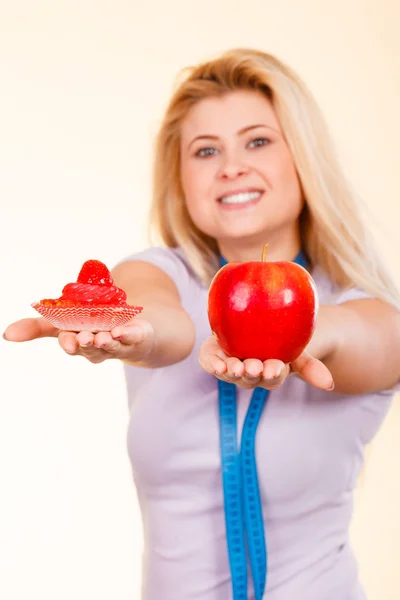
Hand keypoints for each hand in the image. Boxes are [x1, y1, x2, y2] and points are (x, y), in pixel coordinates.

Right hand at [3, 317, 154, 364]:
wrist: (127, 327)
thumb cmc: (90, 326)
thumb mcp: (62, 322)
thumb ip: (36, 327)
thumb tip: (6, 334)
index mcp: (77, 342)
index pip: (70, 343)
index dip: (69, 342)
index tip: (68, 342)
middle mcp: (96, 346)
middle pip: (90, 347)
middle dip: (87, 343)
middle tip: (85, 338)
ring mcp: (117, 344)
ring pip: (111, 346)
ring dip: (107, 342)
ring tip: (104, 337)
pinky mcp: (135, 338)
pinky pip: (132, 338)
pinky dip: (128, 335)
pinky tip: (123, 331)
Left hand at [199, 335, 333, 391]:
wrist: (255, 321)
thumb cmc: (280, 339)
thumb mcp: (297, 350)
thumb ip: (310, 366)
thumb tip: (328, 385)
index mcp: (269, 372)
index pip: (273, 376)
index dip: (273, 373)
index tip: (275, 367)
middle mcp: (249, 373)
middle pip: (250, 378)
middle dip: (252, 373)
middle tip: (253, 366)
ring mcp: (230, 365)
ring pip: (230, 374)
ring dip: (232, 372)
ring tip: (234, 366)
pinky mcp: (213, 357)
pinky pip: (210, 364)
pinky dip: (212, 365)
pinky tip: (215, 365)